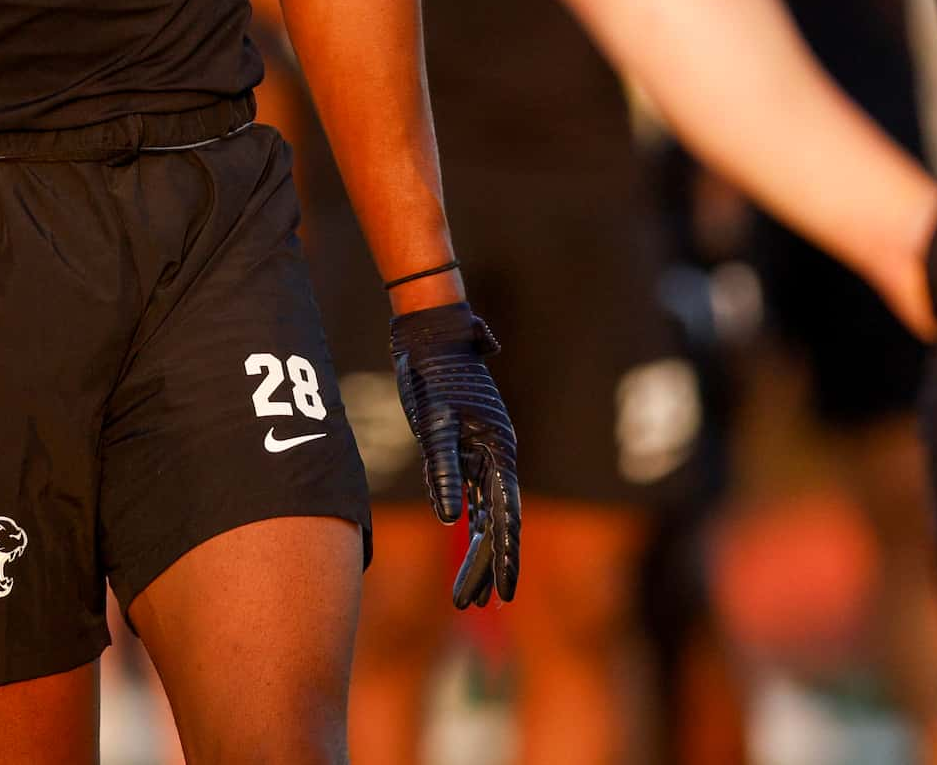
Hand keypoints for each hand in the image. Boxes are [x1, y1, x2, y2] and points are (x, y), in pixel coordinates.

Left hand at [387, 302, 520, 607]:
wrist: (429, 331)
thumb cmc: (431, 373)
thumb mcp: (434, 422)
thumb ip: (443, 469)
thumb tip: (449, 519)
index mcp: (500, 450)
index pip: (507, 517)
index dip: (505, 558)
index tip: (501, 596)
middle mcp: (497, 453)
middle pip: (499, 522)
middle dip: (487, 565)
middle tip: (472, 605)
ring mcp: (483, 449)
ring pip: (485, 511)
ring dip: (477, 550)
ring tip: (466, 593)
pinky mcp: (465, 443)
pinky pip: (471, 492)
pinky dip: (466, 519)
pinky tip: (461, 542)